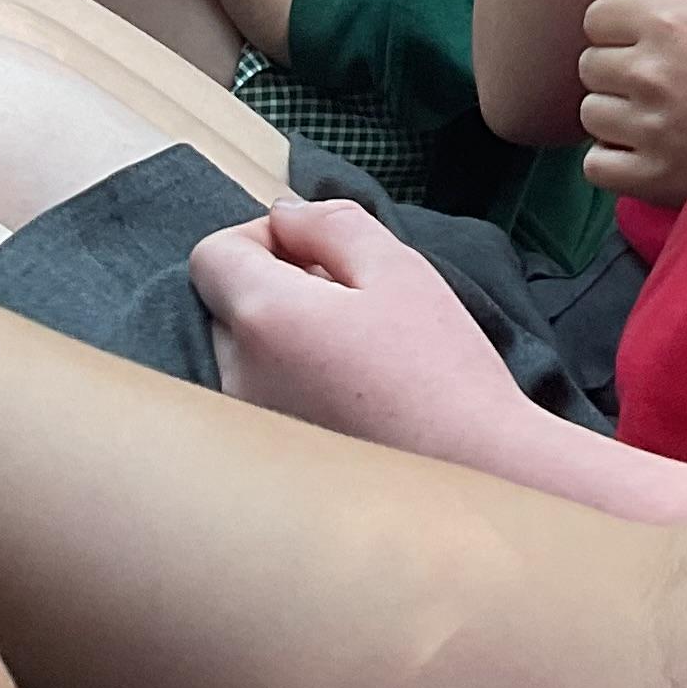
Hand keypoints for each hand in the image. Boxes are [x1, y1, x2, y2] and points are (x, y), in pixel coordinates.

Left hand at [190, 194, 533, 461]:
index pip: (212, 254)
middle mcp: (238, 377)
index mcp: (264, 318)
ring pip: (247, 350)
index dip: (263, 238)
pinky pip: (263, 395)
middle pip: (227, 301)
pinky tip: (354, 392)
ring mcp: (252, 425)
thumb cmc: (441, 369)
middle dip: (277, 284)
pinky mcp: (272, 460)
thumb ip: (330, 223)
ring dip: (286, 333)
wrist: (474, 471)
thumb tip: (282, 215)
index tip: (318, 255)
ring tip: (358, 351)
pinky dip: (294, 378)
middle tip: (352, 301)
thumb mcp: (397, 267)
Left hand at [575, 0, 686, 207]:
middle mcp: (653, 72)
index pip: (595, 18)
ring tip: (659, 120)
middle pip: (588, 66)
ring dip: (615, 120)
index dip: (618, 33)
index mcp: (667, 22)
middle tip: (659, 88)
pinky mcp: (653, 177)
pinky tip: (649, 154)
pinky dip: (614, 163)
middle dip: (616, 75)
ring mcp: (651, 128)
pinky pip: (595, 165)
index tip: (648, 48)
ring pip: (590, 114)